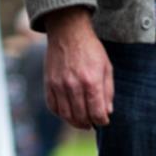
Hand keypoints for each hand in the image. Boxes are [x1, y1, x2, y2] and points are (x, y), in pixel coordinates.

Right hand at [43, 7, 112, 128]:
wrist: (68, 32)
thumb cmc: (91, 50)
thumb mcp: (106, 68)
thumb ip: (108, 92)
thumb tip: (107, 112)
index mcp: (91, 82)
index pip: (97, 113)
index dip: (102, 121)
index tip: (104, 120)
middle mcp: (73, 85)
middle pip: (81, 117)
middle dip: (89, 123)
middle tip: (93, 123)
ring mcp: (58, 85)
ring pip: (66, 115)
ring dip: (75, 122)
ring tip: (82, 122)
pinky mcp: (48, 83)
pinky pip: (52, 106)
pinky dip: (61, 114)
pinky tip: (68, 113)